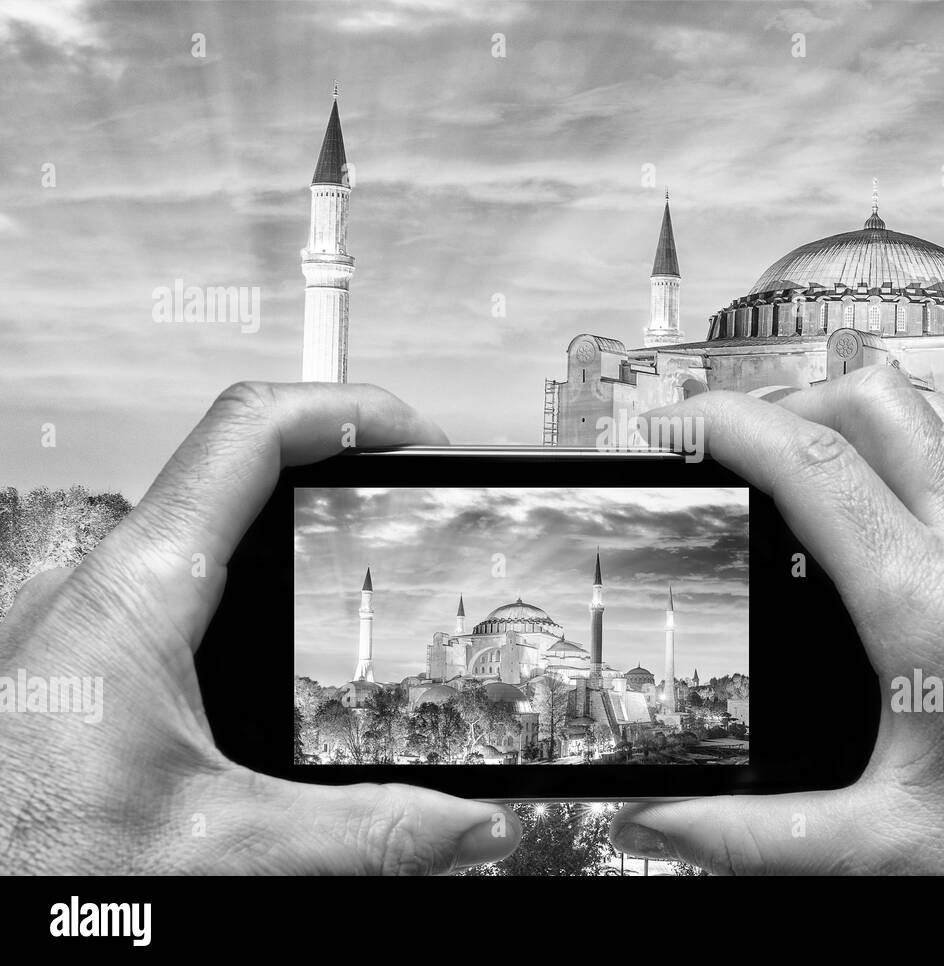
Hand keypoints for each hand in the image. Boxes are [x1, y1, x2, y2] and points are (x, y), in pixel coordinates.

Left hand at [0, 382, 519, 873]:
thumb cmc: (24, 859)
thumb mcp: (219, 849)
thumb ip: (363, 830)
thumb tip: (469, 819)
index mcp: (132, 598)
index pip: (250, 434)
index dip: (347, 411)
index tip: (416, 435)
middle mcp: (92, 588)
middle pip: (232, 472)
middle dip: (333, 474)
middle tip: (404, 501)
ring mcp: (73, 619)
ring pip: (197, 532)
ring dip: (286, 536)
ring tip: (356, 568)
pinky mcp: (70, 657)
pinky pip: (165, 588)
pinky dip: (241, 591)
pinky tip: (273, 651)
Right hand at [611, 366, 943, 874]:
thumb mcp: (889, 846)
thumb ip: (758, 835)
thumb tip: (666, 822)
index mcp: (931, 609)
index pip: (813, 465)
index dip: (728, 424)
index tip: (677, 424)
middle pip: (876, 400)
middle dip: (789, 398)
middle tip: (737, 443)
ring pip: (932, 416)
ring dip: (856, 415)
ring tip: (801, 460)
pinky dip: (908, 453)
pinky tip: (880, 517)